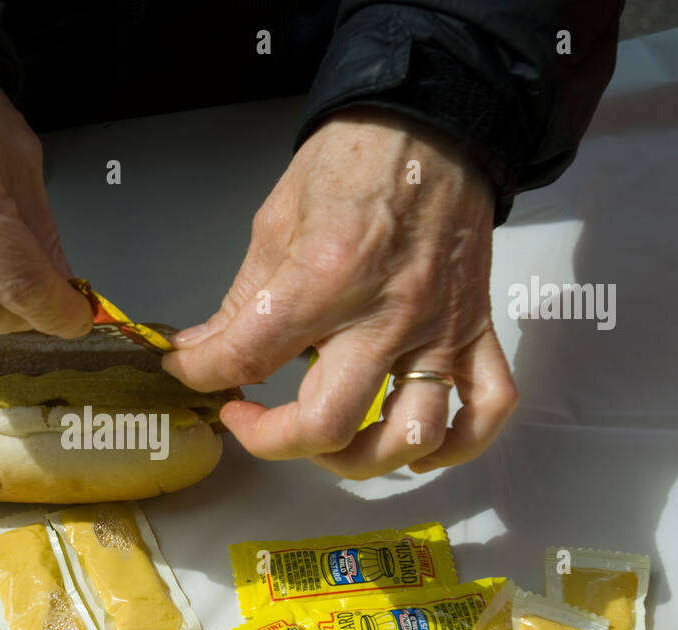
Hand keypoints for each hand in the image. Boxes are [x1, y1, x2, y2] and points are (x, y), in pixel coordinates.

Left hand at [163, 107, 516, 478]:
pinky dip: (456, 444)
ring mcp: (437, 329)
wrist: (433, 121)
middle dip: (271, 439)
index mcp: (323, 280)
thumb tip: (203, 350)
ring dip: (362, 460)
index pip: (248, 357)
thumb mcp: (275, 222)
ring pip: (409, 435)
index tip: (191, 373)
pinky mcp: (474, 328)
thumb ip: (242, 299)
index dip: (201, 375)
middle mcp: (384, 316)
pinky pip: (487, 407)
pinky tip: (416, 447)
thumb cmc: (352, 161)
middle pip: (327, 424)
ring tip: (329, 442)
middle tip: (250, 417)